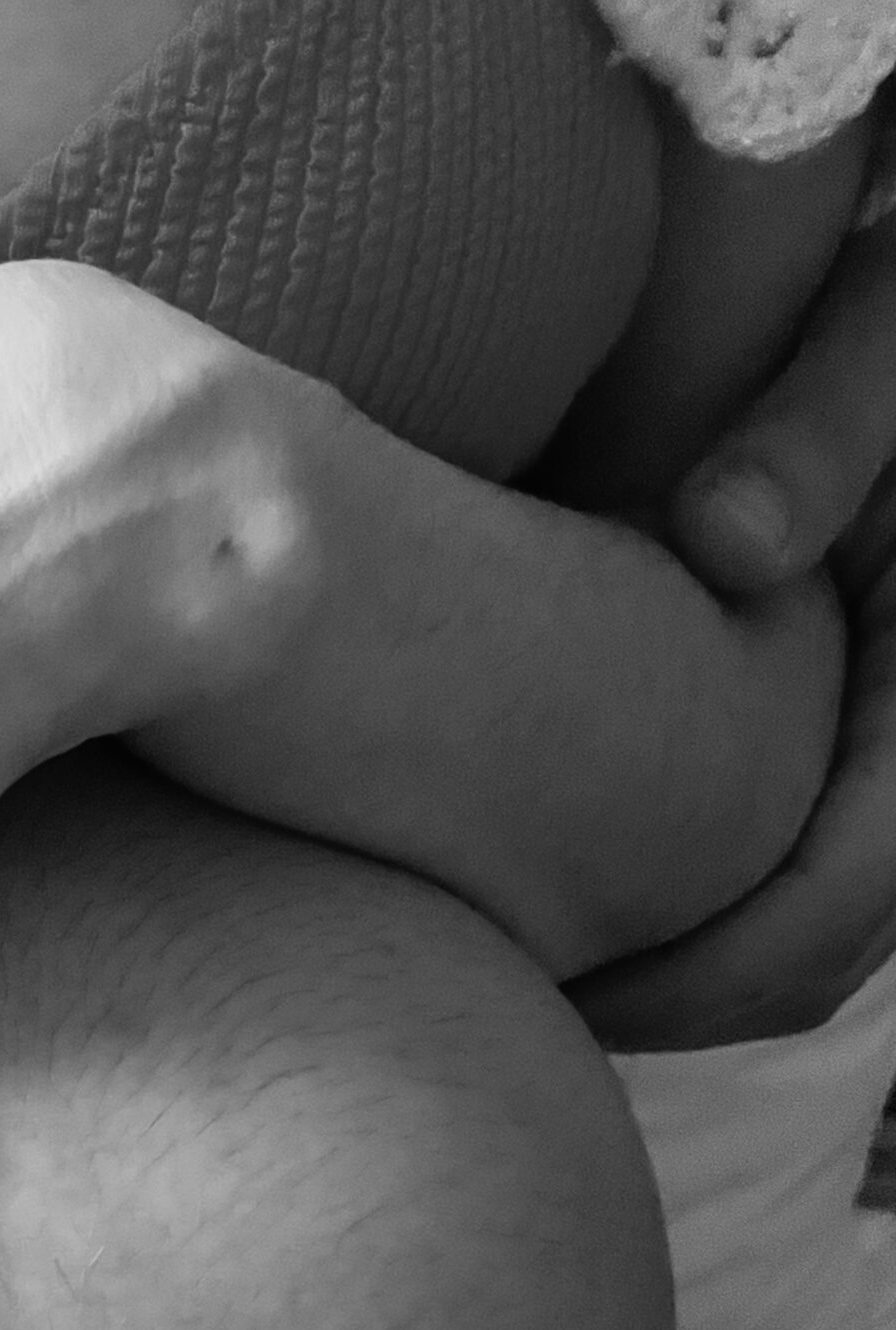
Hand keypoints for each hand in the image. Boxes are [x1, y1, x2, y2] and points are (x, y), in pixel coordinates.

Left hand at [576, 207, 895, 1049]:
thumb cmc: (893, 294)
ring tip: (516, 971)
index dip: (716, 970)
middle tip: (503, 1005)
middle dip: (671, 1003)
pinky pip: (766, 892)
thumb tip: (722, 543)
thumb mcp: (889, 331)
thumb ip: (828, 416)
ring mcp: (880, 764)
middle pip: (814, 958)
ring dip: (666, 982)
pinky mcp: (834, 759)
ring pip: (793, 949)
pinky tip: (551, 903)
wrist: (874, 321)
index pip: (852, 891)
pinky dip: (674, 927)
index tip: (578, 989)